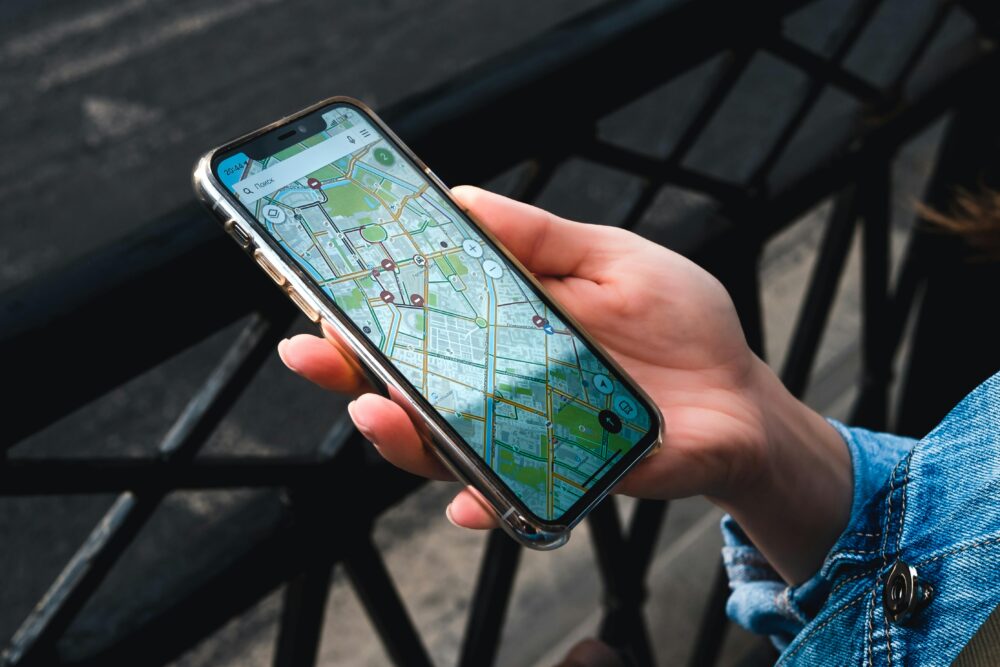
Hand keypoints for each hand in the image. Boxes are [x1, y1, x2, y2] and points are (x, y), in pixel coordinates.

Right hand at [278, 186, 850, 582]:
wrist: (740, 399)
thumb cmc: (679, 324)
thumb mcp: (614, 261)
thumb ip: (542, 239)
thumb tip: (462, 198)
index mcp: (504, 326)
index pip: (420, 318)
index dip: (366, 308)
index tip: (320, 290)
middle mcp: (499, 386)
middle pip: (409, 386)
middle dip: (352, 372)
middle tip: (314, 353)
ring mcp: (524, 438)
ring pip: (443, 447)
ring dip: (402, 436)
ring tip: (377, 412)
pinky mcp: (560, 481)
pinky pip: (511, 500)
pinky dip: (484, 506)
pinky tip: (469, 503)